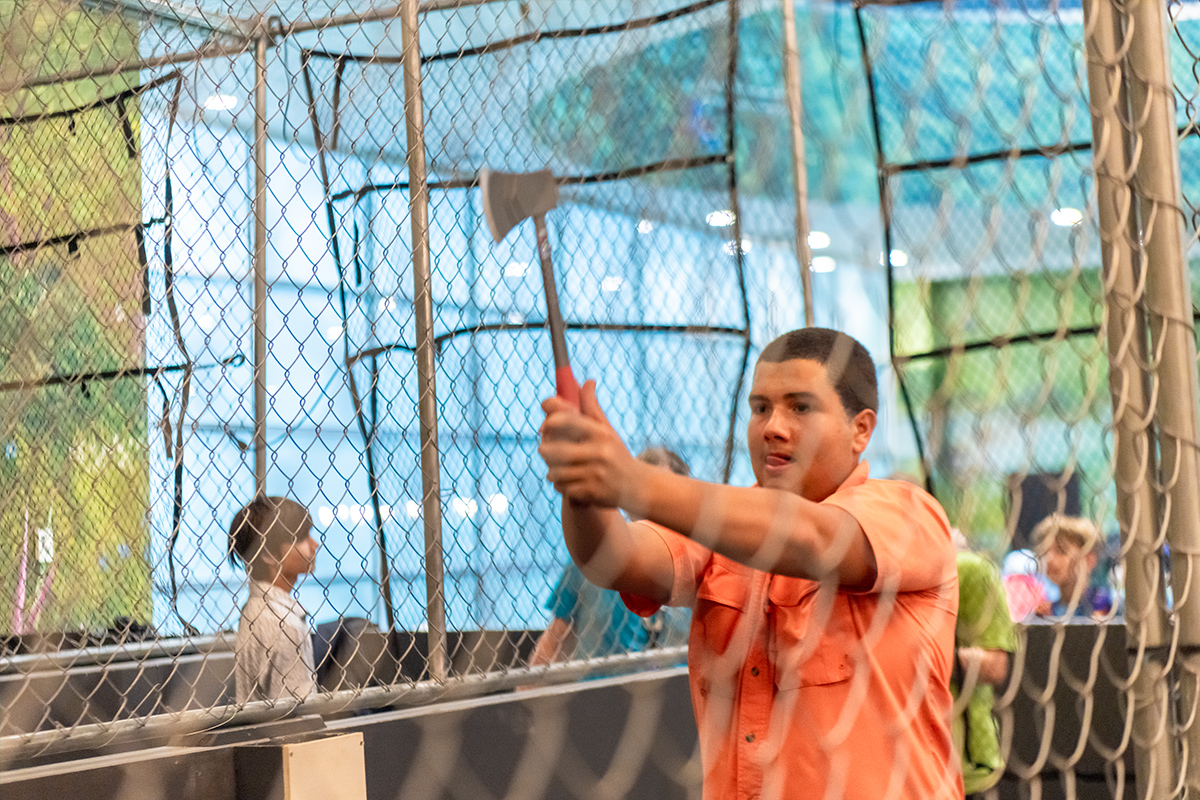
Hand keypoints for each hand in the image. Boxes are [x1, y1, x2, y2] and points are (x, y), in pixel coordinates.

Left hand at [538, 380, 636, 507]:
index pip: (568, 420)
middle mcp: (600, 452)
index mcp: (601, 433)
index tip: (544, 425)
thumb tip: (587, 381)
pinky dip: (562, 487)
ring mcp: (596, 474)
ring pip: (557, 472)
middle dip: (546, 450)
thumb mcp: (606, 429)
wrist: (637, 487)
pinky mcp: (593, 493)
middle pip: (556, 450)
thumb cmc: (616, 453)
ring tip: (556, 470)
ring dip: (552, 472)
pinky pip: (564, 488)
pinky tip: (568, 484)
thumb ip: (591, 406)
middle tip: (544, 450)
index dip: (551, 420)